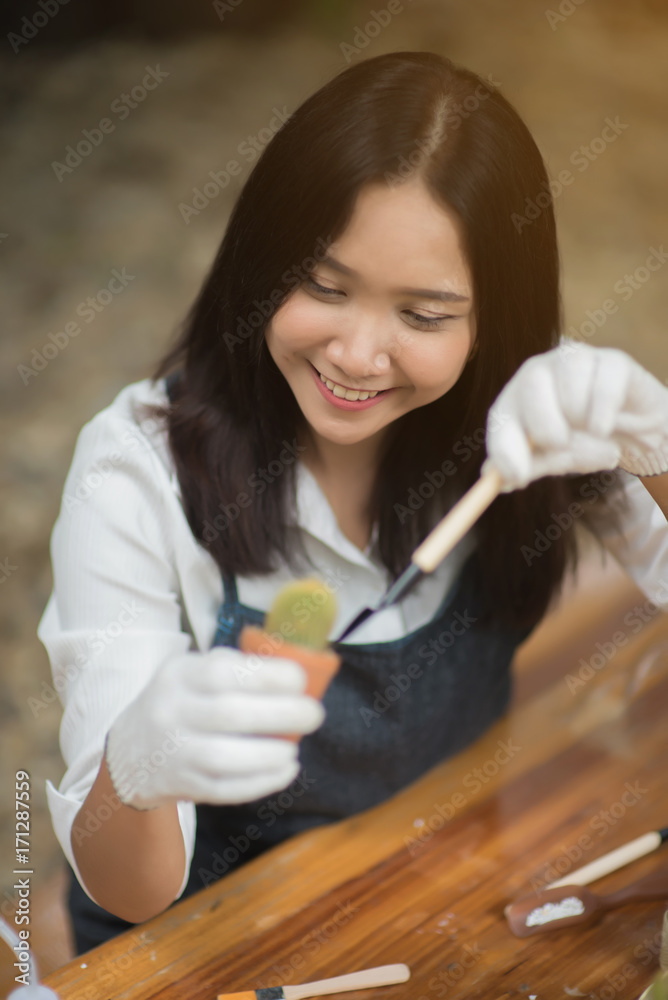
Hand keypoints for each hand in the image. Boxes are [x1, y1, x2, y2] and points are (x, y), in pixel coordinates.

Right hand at [104, 647, 324, 809]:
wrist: (129, 751)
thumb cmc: (181, 701)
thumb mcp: (194, 671)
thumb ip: (236, 667)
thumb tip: (296, 674)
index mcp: (180, 675)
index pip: (224, 672)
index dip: (268, 676)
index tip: (300, 680)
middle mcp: (172, 712)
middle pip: (230, 714)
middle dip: (282, 714)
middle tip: (314, 714)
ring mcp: (175, 753)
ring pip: (225, 759)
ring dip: (270, 754)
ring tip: (294, 747)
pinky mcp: (183, 786)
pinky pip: (226, 790)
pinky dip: (262, 782)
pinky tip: (286, 769)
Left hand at [482, 341, 667, 490]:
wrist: (635, 427)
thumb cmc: (583, 440)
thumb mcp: (555, 459)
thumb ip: (530, 467)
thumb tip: (504, 479)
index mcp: (517, 399)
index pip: (501, 418)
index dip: (505, 449)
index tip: (518, 477)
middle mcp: (539, 372)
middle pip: (529, 387)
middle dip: (547, 429)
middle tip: (562, 444)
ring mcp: (574, 360)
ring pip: (569, 389)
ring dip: (582, 422)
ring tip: (593, 431)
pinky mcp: (612, 361)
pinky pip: (604, 389)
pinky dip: (605, 415)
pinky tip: (605, 425)